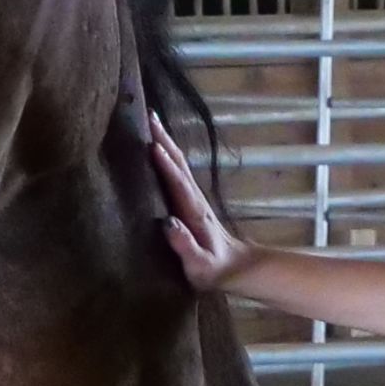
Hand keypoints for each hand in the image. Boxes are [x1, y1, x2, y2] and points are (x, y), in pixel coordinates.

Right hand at [150, 118, 253, 287]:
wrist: (236, 267)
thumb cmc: (214, 270)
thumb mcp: (199, 265)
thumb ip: (185, 246)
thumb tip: (168, 224)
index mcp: (194, 212)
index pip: (178, 184)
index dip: (166, 165)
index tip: (152, 145)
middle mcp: (195, 198)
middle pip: (179, 163)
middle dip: (164, 140)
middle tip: (147, 115)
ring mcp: (194, 196)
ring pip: (179, 162)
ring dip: (166, 140)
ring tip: (150, 119)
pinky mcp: (191, 198)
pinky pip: (178, 169)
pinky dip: (168, 152)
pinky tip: (159, 143)